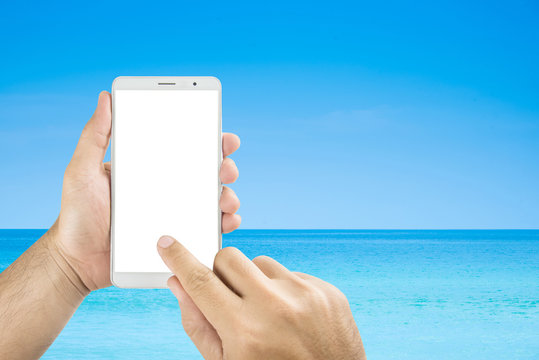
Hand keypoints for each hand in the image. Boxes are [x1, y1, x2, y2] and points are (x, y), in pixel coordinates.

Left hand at [53, 91, 241, 290]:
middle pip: (208, 174)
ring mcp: (175, 214)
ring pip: (214, 201)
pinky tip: (225, 222)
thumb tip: (105, 98)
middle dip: (226, 167)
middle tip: (226, 170)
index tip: (224, 138)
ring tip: (224, 201)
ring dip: (229, 197)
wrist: (76, 260)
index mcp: (151, 169)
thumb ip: (95, 136)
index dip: (210, 140)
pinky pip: (208, 231)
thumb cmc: (77, 214)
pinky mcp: (177, 240)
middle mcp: (168, 189)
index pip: (185, 149)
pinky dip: (224, 225)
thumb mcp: (82, 169)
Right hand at [157, 236, 365, 359]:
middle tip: (228, 297)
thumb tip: (178, 283)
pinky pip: (292, 274)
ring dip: (255, 282)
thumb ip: (198, 323)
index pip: (201, 281)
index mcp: (245, 331)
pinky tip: (292, 317)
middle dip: (220, 273)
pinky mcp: (328, 291)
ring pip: (260, 262)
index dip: (179, 259)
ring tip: (267, 315)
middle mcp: (276, 307)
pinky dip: (284, 290)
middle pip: (228, 258)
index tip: (167, 243)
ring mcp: (306, 296)